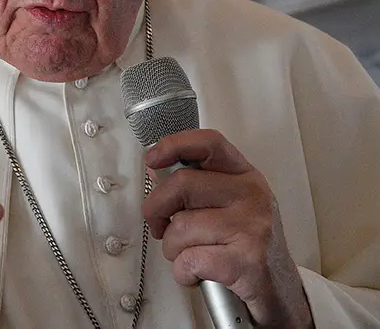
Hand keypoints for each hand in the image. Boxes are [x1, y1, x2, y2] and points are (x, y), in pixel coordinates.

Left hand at [143, 129, 312, 328]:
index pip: (209, 143)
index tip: (153, 158)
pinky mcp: (246, 260)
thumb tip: (156, 167)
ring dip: (172, 248)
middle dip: (156, 209)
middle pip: (181, 184)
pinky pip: (188, 260)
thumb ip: (194, 184)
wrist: (278, 288)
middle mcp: (251, 195)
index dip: (175, 145)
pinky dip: (183, 272)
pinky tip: (198, 272)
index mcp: (244, 176)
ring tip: (191, 253)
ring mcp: (251, 226)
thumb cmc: (244, 243)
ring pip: (179, 227)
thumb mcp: (226, 204)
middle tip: (160, 226)